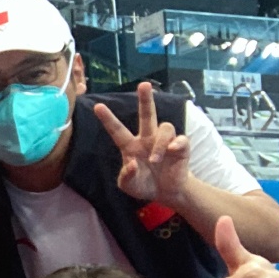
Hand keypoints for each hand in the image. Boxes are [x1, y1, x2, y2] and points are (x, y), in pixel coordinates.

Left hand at [97, 83, 191, 207]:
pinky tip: (172, 151)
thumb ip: (126, 176)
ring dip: (160, 144)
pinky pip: (180, 139)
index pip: (117, 130)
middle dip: (146, 99)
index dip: (108, 119)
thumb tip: (132, 163)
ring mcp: (164, 141)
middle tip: (144, 84)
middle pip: (147, 115)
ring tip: (156, 160)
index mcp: (131, 146)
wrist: (166, 192)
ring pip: (165, 127)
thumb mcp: (128, 185)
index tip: (97, 106)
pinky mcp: (180, 147)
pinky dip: (176, 144)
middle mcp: (147, 139)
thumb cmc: (144, 185)